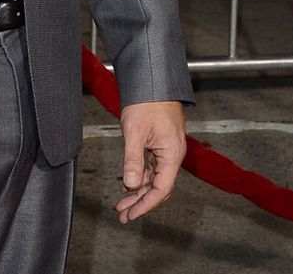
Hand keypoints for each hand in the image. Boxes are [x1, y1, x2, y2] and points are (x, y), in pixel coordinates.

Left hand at [115, 100, 185, 223]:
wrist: (152, 78)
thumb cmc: (146, 101)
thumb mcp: (135, 131)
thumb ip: (133, 160)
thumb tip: (130, 185)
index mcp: (172, 154)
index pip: (161, 189)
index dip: (145, 204)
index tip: (131, 214)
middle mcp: (172, 154)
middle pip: (157, 186)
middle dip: (139, 201)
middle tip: (122, 214)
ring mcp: (166, 148)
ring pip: (153, 176)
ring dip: (137, 190)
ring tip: (120, 202)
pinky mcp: (159, 142)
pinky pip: (150, 165)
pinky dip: (138, 174)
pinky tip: (126, 182)